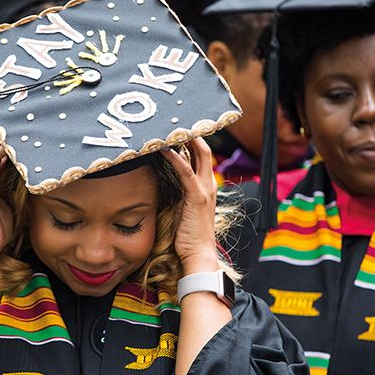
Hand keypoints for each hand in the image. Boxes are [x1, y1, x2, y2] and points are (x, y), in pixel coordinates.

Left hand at [161, 138, 219, 273]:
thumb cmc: (188, 236)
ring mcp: (204, 190)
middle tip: (178, 120)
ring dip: (184, 140)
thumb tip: (165, 184)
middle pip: (204, 150)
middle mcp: (208, 185)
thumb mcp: (183, 210)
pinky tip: (166, 149)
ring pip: (198, 155)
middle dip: (193, 133)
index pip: (202, 157)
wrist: (198, 254)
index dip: (193, 141)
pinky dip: (176, 158)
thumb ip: (179, 196)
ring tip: (170, 127)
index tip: (179, 129)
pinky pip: (186, 172)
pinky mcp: (196, 197)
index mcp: (206, 188)